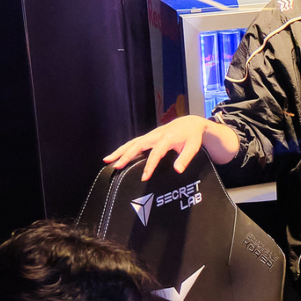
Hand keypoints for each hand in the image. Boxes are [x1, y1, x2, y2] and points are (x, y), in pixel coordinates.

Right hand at [102, 115, 238, 181]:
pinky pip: (134, 142)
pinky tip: (115, 155)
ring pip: (132, 142)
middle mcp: (156, 135)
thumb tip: (178, 170)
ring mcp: (150, 135)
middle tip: (116, 166)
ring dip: (120, 151)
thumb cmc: (192, 136)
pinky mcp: (148, 136)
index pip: (156, 153)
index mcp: (167, 138)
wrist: (190, 123)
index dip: (150, 165)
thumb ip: (186, 158)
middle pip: (138, 145)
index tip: (144, 177)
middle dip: (126, 156)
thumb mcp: (193, 147)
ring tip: (107, 160)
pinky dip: (123, 148)